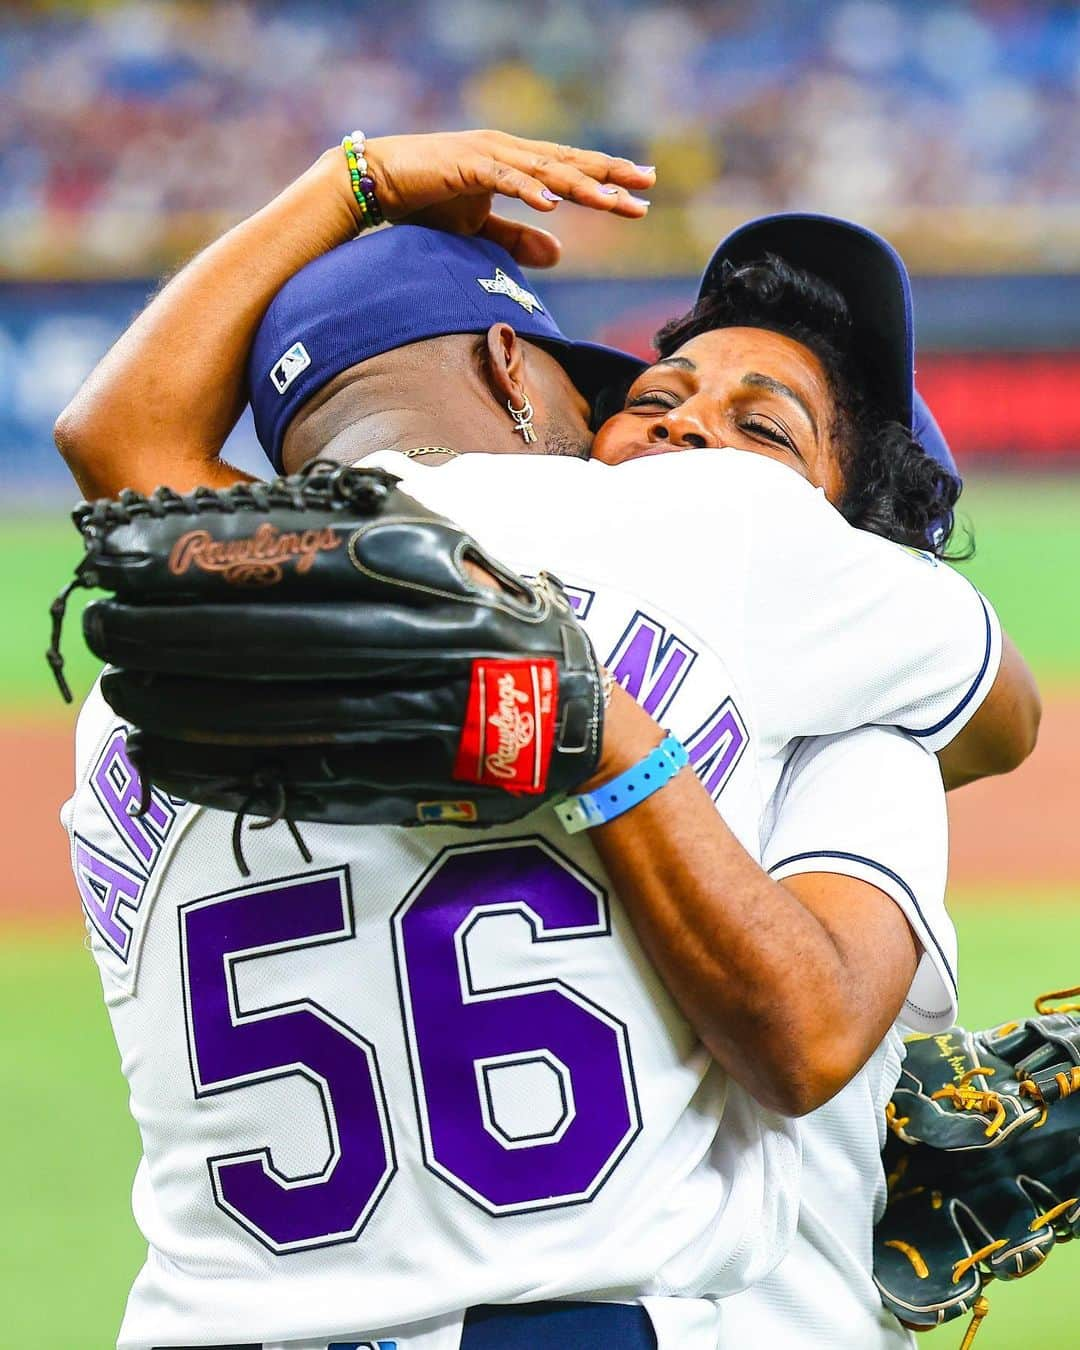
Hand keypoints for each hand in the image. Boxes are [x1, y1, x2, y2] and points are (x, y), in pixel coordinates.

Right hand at [357, 130, 654, 267]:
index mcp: (515, 162)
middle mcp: (508, 151)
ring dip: (579, 185)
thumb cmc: (426, 202)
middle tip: (648, 183)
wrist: (377, 183)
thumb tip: (559, 252)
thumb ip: (518, 238)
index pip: (570, 170)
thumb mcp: (480, 227)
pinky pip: (502, 178)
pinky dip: (528, 189)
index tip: (642, 190)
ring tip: (612, 200)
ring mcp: (487, 155)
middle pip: (569, 164)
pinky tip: (553, 203)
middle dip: (609, 174)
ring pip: (544, 170)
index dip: (606, 179)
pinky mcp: (463, 166)